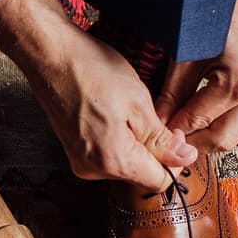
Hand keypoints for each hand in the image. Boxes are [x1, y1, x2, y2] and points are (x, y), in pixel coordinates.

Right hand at [0, 0, 197, 191]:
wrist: (52, 56)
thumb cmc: (91, 73)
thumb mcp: (139, 104)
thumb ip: (163, 140)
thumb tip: (185, 158)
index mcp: (113, 162)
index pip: (160, 181)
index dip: (175, 159)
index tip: (174, 134)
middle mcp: (94, 170)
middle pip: (141, 174)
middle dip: (154, 149)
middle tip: (150, 114)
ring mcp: (81, 161)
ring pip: (125, 163)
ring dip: (135, 142)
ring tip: (126, 110)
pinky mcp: (75, 150)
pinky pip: (108, 154)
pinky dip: (118, 138)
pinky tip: (112, 113)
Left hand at [156, 0, 237, 156]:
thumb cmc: (219, 17)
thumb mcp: (187, 54)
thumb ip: (173, 94)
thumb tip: (159, 125)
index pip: (199, 122)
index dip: (176, 131)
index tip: (163, 134)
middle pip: (224, 141)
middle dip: (198, 141)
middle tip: (180, 133)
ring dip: (229, 137)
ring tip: (210, 120)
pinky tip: (231, 111)